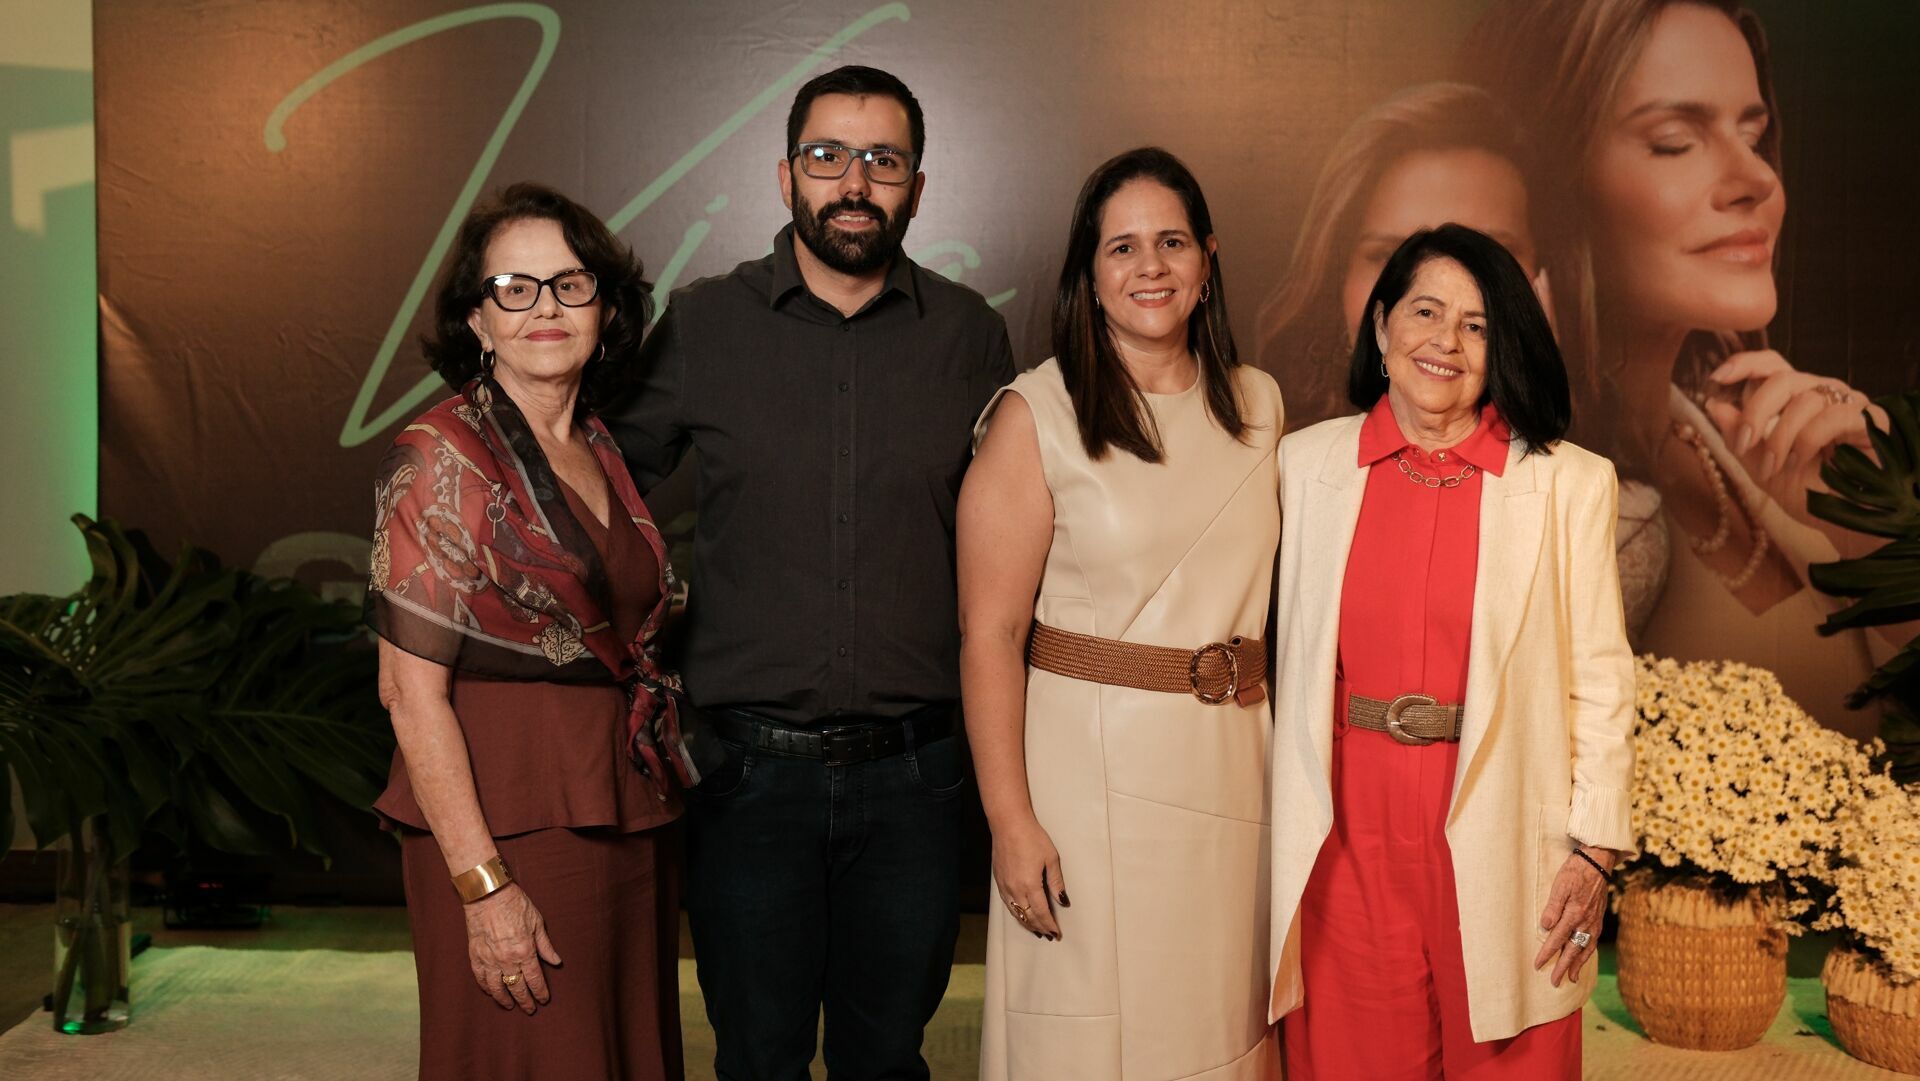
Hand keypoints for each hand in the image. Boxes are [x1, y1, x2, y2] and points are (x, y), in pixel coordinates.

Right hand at [464, 882, 561, 1012]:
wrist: (488, 894)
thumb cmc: (515, 904)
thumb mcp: (537, 922)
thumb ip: (545, 945)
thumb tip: (556, 961)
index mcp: (525, 951)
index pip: (534, 980)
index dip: (540, 992)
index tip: (544, 1000)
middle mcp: (507, 960)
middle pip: (517, 987)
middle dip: (525, 1001)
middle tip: (530, 1009)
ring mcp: (489, 959)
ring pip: (497, 987)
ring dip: (504, 999)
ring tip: (510, 1005)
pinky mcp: (475, 955)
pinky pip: (480, 978)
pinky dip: (486, 988)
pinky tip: (491, 992)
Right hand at [992, 815, 1067, 939]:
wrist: (1008, 824)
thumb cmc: (1032, 837)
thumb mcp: (1051, 858)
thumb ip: (1056, 882)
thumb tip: (1063, 901)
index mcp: (1030, 885)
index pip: (1041, 913)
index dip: (1049, 925)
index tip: (1056, 934)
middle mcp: (1015, 889)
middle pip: (1028, 917)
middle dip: (1040, 928)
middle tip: (1049, 935)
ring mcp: (1005, 886)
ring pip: (1016, 913)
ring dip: (1027, 924)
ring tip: (1037, 931)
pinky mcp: (999, 881)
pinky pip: (1008, 905)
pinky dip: (1016, 914)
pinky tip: (1022, 915)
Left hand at [1533, 846, 1613, 987]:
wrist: (1597, 863)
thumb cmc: (1575, 872)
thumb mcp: (1559, 886)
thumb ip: (1553, 907)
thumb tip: (1545, 926)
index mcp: (1574, 914)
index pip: (1557, 939)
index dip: (1547, 953)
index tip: (1538, 965)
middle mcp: (1586, 922)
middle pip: (1572, 950)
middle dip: (1562, 967)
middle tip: (1554, 982)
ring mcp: (1594, 922)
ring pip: (1585, 949)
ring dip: (1577, 965)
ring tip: (1570, 978)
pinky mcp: (1598, 920)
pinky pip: (1593, 942)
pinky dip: (1587, 954)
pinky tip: (1583, 959)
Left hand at [1704, 351, 1885, 522]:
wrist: (1841, 519)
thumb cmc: (1804, 489)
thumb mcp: (1759, 464)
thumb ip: (1737, 435)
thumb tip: (1713, 404)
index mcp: (1795, 397)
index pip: (1773, 364)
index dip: (1745, 364)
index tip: (1717, 378)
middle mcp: (1822, 392)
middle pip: (1783, 379)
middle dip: (1755, 412)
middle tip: (1743, 444)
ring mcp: (1848, 403)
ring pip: (1805, 401)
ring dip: (1779, 439)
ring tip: (1772, 469)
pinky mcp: (1870, 420)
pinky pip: (1832, 417)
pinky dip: (1807, 442)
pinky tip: (1799, 463)